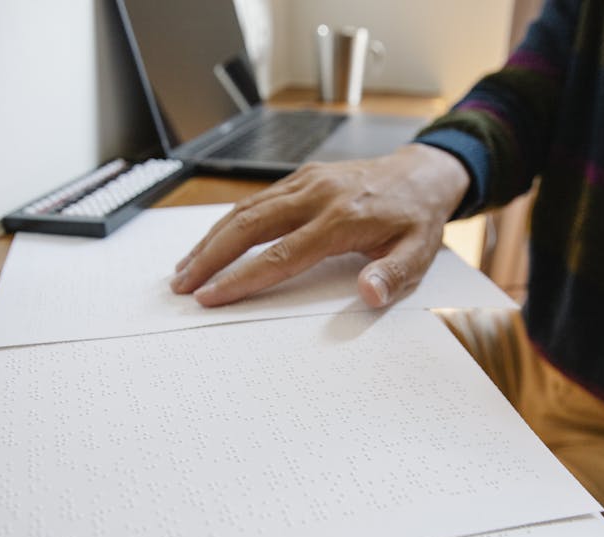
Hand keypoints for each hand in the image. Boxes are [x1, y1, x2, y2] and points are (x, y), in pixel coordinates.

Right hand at [170, 143, 469, 306]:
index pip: (281, 255)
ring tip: (184, 269)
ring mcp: (305, 183)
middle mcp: (317, 196)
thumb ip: (392, 275)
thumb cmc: (417, 219)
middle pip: (249, 227)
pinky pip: (256, 200)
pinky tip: (211, 242)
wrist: (422, 174)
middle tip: (181, 285)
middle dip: (210, 257)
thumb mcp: (418, 253)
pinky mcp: (301, 178)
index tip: (211, 296)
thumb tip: (368, 294)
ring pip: (245, 210)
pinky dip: (227, 223)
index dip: (242, 278)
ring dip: (210, 240)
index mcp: (342, 219)